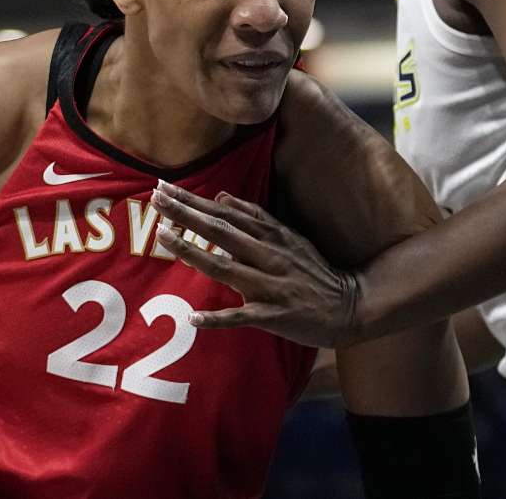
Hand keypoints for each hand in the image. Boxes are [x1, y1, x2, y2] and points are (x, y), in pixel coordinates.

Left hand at [150, 180, 360, 347]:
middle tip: (156, 198)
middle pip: (221, 232)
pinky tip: (194, 318)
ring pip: (226, 267)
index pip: (224, 214)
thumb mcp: (290, 237)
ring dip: (193, 252)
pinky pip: (242, 317)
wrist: (349, 306)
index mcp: (270, 236)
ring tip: (164, 238)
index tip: (164, 187)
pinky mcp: (274, 316)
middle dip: (186, 214)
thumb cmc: (314, 271)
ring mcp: (271, 286)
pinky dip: (218, 318)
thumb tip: (222, 196)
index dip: (193, 201)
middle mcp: (268, 256)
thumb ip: (256, 217)